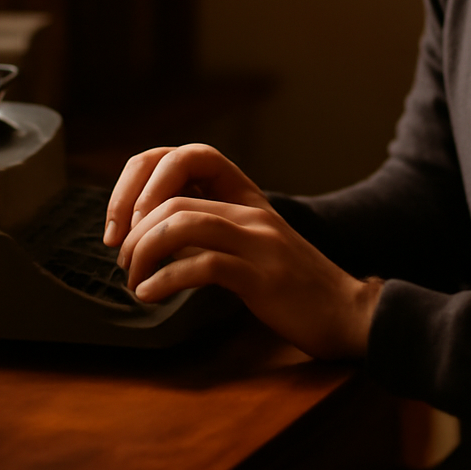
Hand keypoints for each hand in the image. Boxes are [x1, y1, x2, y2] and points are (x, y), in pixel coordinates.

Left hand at [104, 144, 382, 359]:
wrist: (348, 313)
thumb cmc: (293, 286)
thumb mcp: (251, 245)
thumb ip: (211, 229)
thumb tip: (153, 234)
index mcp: (245, 195)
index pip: (185, 156)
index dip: (143, 179)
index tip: (124, 221)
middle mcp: (250, 209)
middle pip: (172, 193)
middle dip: (133, 227)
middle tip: (122, 260)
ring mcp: (257, 240)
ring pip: (181, 222)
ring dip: (143, 252)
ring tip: (133, 280)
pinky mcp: (261, 275)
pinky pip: (202, 265)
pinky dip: (164, 280)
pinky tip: (150, 295)